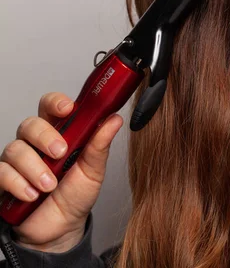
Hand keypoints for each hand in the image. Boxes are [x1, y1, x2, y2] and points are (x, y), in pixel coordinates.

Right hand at [0, 92, 122, 252]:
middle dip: (45, 137)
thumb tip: (114, 119)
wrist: (61, 230)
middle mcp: (35, 143)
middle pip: (30, 124)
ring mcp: (19, 161)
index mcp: (58, 132)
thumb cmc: (76, 194)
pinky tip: (32, 195)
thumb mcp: (93, 170)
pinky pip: (2, 173)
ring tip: (49, 185)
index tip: (67, 108)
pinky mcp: (5, 180)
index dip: (56, 102)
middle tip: (60, 153)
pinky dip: (18, 184)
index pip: (50, 106)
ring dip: (34, 167)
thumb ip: (100, 145)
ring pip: (15, 149)